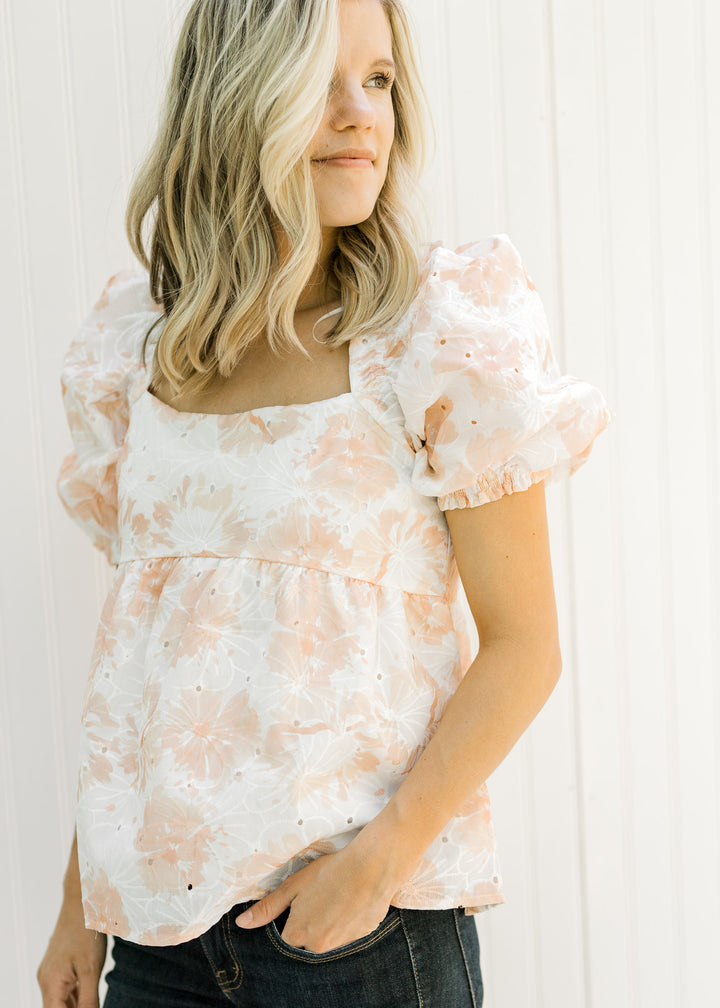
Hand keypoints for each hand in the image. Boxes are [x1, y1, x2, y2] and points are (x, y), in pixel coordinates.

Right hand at [37, 895, 106, 1007]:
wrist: (81, 902)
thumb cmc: (86, 931)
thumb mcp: (91, 970)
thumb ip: (89, 999)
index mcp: (50, 983)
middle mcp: (46, 980)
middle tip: (93, 1003)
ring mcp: (51, 973)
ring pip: (61, 1001)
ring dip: (76, 1005)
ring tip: (92, 999)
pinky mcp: (58, 967)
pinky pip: (64, 989)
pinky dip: (76, 996)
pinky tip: (89, 995)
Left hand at [235, 829, 405, 953]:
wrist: (371, 868)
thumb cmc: (329, 872)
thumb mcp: (294, 885)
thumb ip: (268, 907)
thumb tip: (242, 923)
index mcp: (299, 934)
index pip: (286, 937)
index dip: (292, 918)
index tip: (301, 902)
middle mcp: (318, 946)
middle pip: (307, 940)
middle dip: (310, 922)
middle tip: (320, 898)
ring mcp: (341, 944)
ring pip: (327, 938)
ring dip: (328, 923)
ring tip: (336, 897)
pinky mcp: (361, 937)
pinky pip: (347, 935)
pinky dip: (346, 922)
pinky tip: (350, 901)